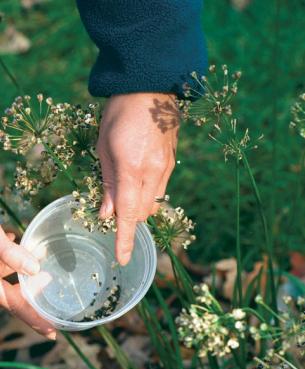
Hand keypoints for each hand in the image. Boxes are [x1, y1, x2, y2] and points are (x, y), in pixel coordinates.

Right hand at [0, 226, 55, 339]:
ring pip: (5, 276)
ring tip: (42, 257)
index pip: (14, 303)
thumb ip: (9, 253)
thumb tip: (35, 267)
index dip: (33, 318)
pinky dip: (9, 254)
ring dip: (22, 268)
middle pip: (11, 293)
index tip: (52, 331)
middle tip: (53, 297)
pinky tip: (15, 238)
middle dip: (32, 293)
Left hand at [97, 92, 178, 265]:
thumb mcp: (104, 146)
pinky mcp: (172, 163)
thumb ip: (108, 183)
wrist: (150, 87)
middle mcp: (154, 172)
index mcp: (132, 167)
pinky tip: (138, 179)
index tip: (123, 258)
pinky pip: (160, 190)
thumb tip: (107, 213)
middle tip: (113, 210)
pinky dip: (148, 194)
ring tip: (126, 191)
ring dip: (139, 207)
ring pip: (153, 203)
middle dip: (129, 219)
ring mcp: (167, 168)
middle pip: (143, 213)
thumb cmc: (119, 113)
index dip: (125, 238)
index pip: (129, 213)